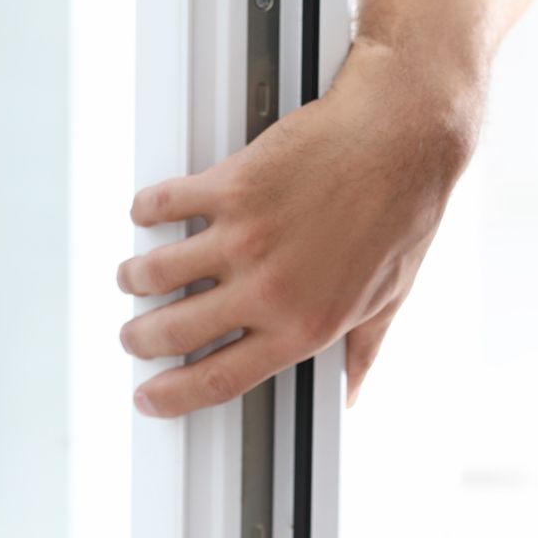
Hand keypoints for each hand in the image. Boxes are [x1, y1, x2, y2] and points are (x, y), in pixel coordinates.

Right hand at [118, 42, 473, 416]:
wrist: (401, 141)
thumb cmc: (402, 213)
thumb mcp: (389, 299)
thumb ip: (362, 350)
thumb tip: (352, 389)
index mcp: (305, 326)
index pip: (220, 378)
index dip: (175, 394)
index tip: (152, 396)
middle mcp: (270, 289)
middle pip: (173, 332)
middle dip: (140, 340)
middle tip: (135, 337)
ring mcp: (246, 238)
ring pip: (156, 273)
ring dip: (135, 279)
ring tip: (135, 278)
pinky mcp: (232, 187)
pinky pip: (165, 207)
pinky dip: (148, 213)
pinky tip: (151, 216)